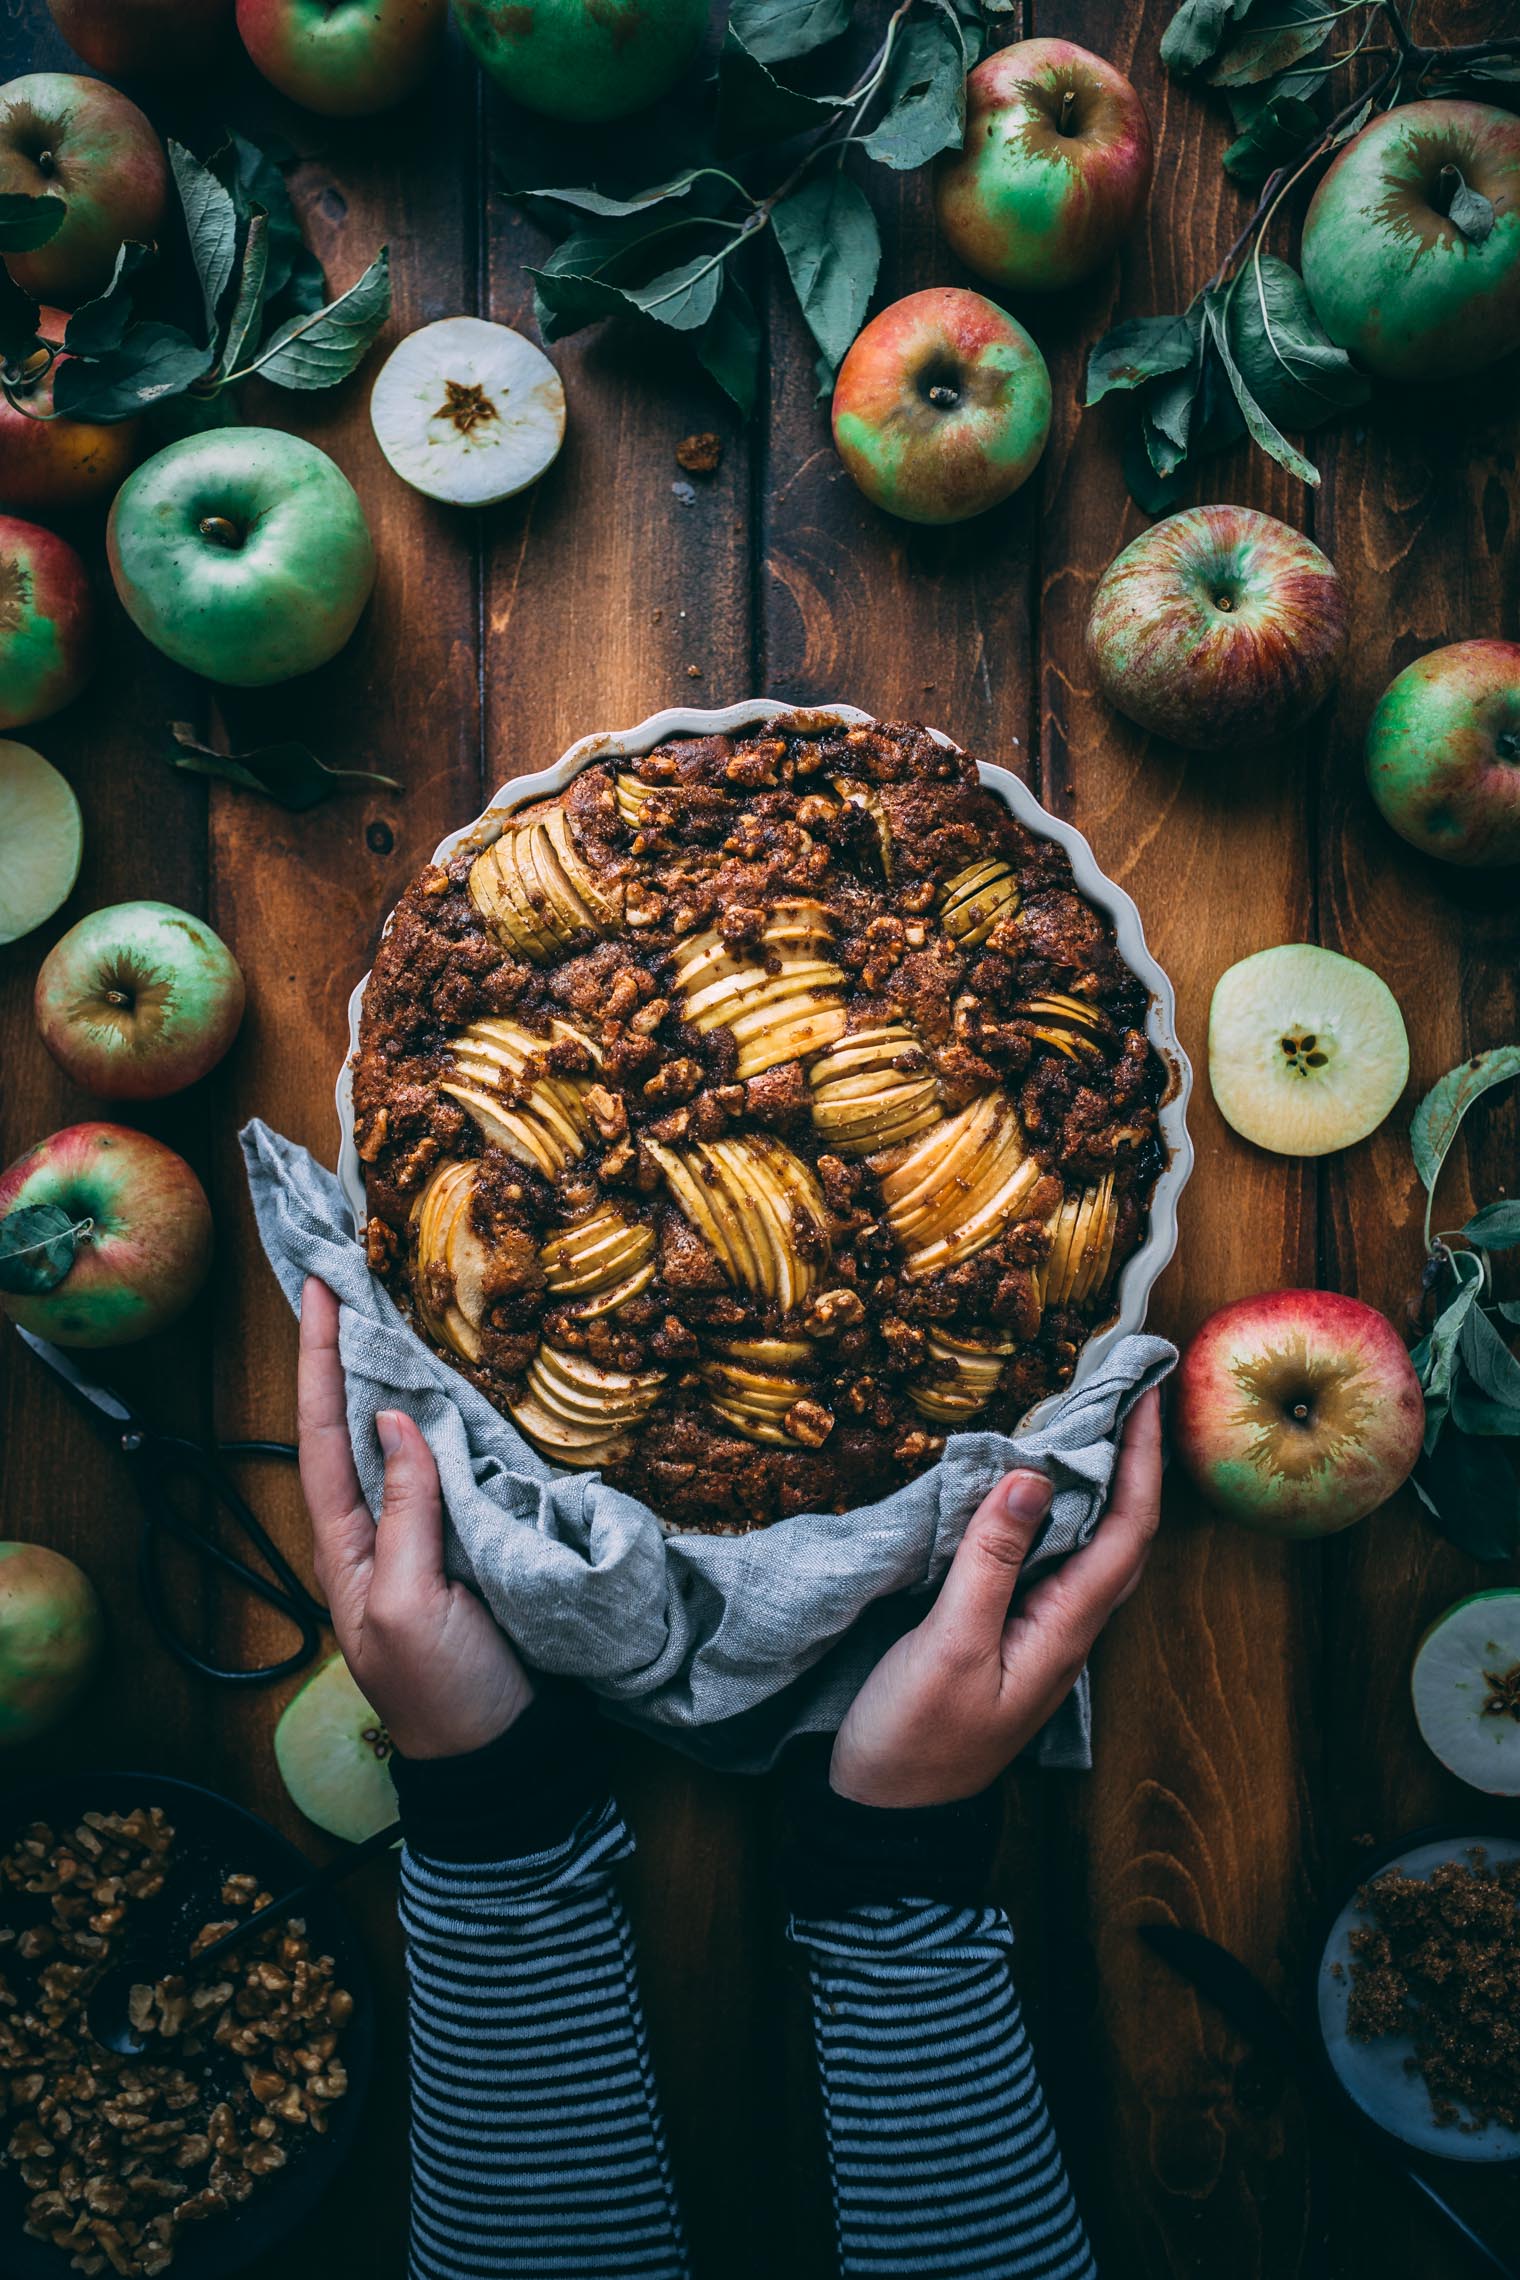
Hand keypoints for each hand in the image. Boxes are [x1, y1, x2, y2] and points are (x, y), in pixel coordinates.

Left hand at [297, 1276, 532, 1759]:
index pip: (323, 1432)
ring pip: (402, 1437)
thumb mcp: (409, 1604)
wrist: (504, 1756)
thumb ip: (405, 1512)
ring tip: (392, 1309)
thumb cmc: (445, 1692)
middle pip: (355, 1423)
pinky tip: (456, 1386)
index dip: (321, 1360)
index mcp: (347, 1544)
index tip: (319, 1290)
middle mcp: (378, 1529)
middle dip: (349, 1352)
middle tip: (350, 1277)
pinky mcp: (474, 1543)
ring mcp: (426, 1536)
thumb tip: (393, 1418)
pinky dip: (448, 1417)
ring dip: (395, 1375)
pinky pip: (452, 1466)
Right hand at [830, 1388, 1163, 1807]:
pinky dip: (1054, 1512)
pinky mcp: (1007, 1634)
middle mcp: (1067, 1628)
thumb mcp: (949, 1645)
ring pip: (1090, 1546)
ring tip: (1088, 1421)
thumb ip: (991, 1561)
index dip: (1145, 1460)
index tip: (1149, 1395)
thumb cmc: (916, 1737)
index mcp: (1066, 1629)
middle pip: (1122, 1533)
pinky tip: (1031, 1488)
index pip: (1129, 1530)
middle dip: (1134, 1461)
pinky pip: (1050, 1560)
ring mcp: (1040, 1634)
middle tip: (1125, 1392)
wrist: (886, 1816)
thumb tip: (1031, 1476)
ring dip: (1098, 1483)